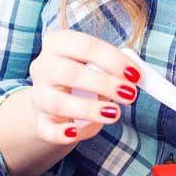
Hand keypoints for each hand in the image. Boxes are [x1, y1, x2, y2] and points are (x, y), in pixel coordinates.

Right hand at [25, 29, 140, 146]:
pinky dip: (60, 133)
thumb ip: (114, 69)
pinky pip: (46, 129)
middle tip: (130, 95)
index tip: (135, 75)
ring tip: (114, 114)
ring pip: (58, 102)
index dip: (112, 60)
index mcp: (59, 43)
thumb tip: (137, 77)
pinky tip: (74, 133)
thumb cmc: (83, 75)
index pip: (85, 46)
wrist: (55, 98)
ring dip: (88, 109)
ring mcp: (39, 95)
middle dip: (103, 84)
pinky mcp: (40, 121)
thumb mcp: (97, 65)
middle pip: (69, 72)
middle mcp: (43, 66)